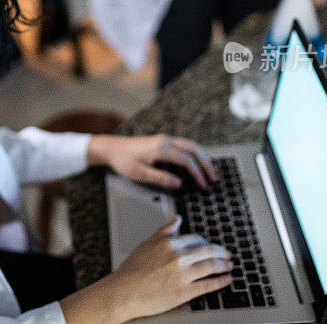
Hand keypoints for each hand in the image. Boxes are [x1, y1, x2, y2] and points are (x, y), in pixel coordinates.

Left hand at [88, 134, 217, 189]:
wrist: (112, 148)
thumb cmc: (123, 160)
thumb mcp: (139, 173)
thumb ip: (160, 178)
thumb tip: (179, 183)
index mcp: (161, 148)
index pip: (186, 160)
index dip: (197, 173)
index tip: (204, 185)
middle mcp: (166, 141)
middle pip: (193, 149)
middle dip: (206, 163)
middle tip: (214, 177)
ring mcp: (165, 140)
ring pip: (190, 145)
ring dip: (202, 157)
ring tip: (210, 170)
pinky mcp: (163, 142)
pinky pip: (184, 146)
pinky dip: (194, 154)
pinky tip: (196, 163)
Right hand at [106, 216, 232, 320]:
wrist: (124, 292)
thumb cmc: (132, 270)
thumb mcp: (147, 244)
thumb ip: (164, 231)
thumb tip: (177, 219)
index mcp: (169, 243)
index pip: (195, 239)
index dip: (205, 242)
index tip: (210, 246)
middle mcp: (178, 256)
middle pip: (208, 251)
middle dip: (221, 252)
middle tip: (228, 254)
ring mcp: (183, 274)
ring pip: (211, 266)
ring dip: (224, 265)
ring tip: (230, 265)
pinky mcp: (185, 291)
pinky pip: (209, 285)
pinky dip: (221, 281)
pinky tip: (227, 280)